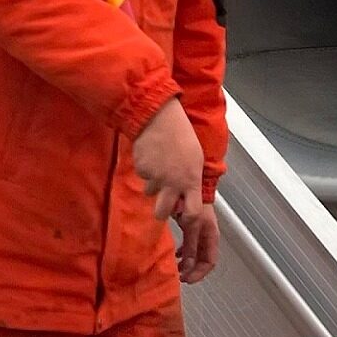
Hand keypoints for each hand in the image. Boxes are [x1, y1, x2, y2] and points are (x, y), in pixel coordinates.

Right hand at [130, 99, 203, 222]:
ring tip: (159, 165)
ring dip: (153, 185)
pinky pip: (143, 176)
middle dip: (162, 211)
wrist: (158, 116)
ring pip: (150, 192)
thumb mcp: (196, 159)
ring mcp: (154, 178)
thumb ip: (192, 180)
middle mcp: (172, 183)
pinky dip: (146, 170)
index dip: (189, 220)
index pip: (193, 214)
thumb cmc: (181, 133)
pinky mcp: (140, 169)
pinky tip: (152, 155)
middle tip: (164, 200)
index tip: (186, 218)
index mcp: (190, 180)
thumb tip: (189, 193)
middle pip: (162, 213)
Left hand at [175, 200, 219, 283]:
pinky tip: (177, 254)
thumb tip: (187, 265)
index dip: (199, 273)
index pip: (210, 261)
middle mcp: (207, 235)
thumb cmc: (194, 200)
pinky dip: (184, 252)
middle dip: (192, 270)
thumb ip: (190, 244)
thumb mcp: (192, 226)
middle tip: (180, 276)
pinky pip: (190, 245)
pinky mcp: (192, 226)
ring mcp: (200, 231)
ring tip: (177, 268)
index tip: (186, 279)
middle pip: (203, 259)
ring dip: (188, 262)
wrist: (189, 183)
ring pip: (196, 253)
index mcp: (211, 235)